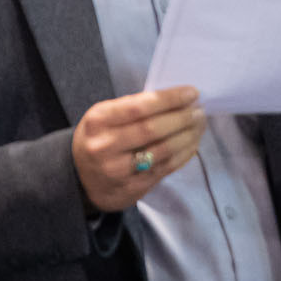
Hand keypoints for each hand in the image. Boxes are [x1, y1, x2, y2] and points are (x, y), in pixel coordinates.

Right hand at [71, 86, 204, 211]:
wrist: (81, 180)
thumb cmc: (101, 139)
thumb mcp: (104, 117)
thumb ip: (134, 107)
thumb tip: (178, 98)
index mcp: (98, 121)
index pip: (139, 107)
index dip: (170, 99)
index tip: (192, 93)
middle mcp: (104, 146)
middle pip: (152, 129)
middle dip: (182, 118)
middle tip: (200, 110)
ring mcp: (117, 170)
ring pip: (163, 150)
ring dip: (188, 135)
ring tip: (199, 125)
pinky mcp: (132, 188)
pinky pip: (165, 168)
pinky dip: (184, 153)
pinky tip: (193, 143)